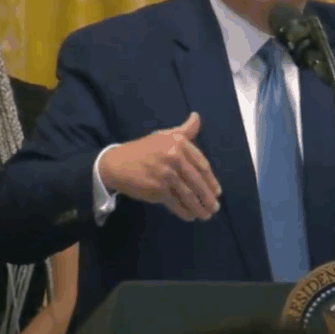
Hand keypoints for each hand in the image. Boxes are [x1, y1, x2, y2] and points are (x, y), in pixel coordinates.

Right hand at [97, 112, 221, 220]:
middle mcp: (174, 156)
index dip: (211, 180)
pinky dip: (184, 211)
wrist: (117, 163)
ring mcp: (165, 173)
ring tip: (206, 215)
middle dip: (208, 197)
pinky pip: (175, 203)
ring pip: (188, 194)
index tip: (217, 192)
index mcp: (179, 143)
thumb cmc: (144, 149)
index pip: (201, 164)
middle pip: (197, 181)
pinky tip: (190, 216)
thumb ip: (184, 130)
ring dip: (199, 207)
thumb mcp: (164, 136)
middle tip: (214, 208)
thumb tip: (197, 117)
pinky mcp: (157, 189)